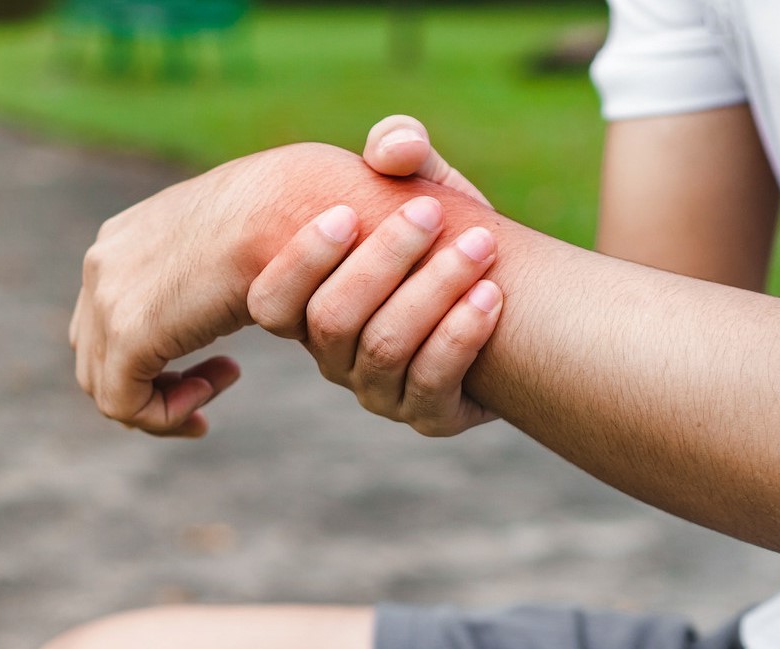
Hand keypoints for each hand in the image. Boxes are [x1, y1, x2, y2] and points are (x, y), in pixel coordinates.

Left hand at [71, 145, 338, 437]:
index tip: (212, 364)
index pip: (105, 318)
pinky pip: (123, 404)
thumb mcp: (232, 244)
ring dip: (164, 401)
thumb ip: (205, 275)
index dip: (153, 353)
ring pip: (105, 386)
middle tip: (212, 383)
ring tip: (217, 383)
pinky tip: (213, 388)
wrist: (296, 208)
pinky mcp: (127, 331)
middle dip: (153, 384)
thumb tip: (216, 304)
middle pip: (97, 355)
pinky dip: (166, 415)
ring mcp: (106, 296)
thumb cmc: (289, 222)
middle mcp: (102, 263)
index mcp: (122, 238)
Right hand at [247, 118, 502, 436]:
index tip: (347, 213)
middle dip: (384, 261)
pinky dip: (460, 336)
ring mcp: (376, 390)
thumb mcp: (418, 181)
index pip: (272, 301)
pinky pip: (431, 383)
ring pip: (385, 348)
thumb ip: (399, 149)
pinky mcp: (427, 414)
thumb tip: (394, 150)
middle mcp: (331, 356)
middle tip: (431, 211)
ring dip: (433, 291)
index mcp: (307, 306)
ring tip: (479, 245)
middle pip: (333, 320)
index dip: (301, 262)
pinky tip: (491, 295)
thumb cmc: (442, 230)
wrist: (507, 292)